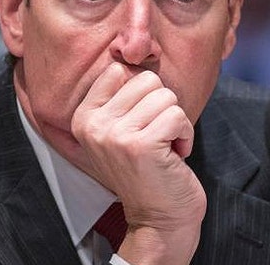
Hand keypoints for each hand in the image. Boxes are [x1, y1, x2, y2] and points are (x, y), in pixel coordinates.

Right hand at [71, 62, 205, 264]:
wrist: (158, 219)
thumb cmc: (146, 170)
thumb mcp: (120, 131)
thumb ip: (121, 97)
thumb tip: (137, 50)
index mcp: (83, 117)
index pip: (118, 70)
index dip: (142, 93)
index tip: (141, 122)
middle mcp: (93, 124)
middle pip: (145, 79)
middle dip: (162, 107)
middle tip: (155, 137)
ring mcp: (115, 135)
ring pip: (165, 96)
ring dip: (175, 122)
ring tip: (164, 146)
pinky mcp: (141, 145)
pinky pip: (178, 115)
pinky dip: (185, 135)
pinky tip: (174, 155)